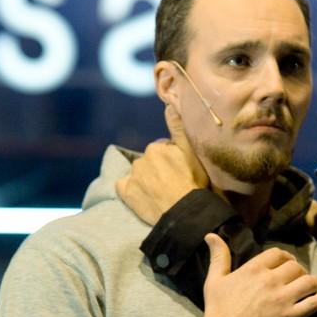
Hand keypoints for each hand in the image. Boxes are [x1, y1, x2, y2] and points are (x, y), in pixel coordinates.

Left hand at [116, 104, 208, 224]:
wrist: (184, 212)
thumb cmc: (193, 183)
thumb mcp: (191, 152)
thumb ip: (178, 127)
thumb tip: (168, 104)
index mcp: (157, 147)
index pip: (164, 150)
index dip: (173, 161)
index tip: (181, 172)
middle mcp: (142, 159)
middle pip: (151, 162)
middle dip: (159, 169)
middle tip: (172, 183)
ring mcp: (133, 176)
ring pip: (139, 174)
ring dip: (147, 180)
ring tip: (161, 193)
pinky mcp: (126, 192)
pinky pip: (123, 187)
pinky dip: (130, 189)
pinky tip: (142, 196)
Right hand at [201, 234, 316, 316]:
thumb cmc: (217, 311)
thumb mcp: (214, 280)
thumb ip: (219, 256)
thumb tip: (210, 235)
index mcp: (254, 269)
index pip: (278, 254)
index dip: (286, 257)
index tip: (288, 263)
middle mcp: (271, 280)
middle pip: (296, 267)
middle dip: (300, 271)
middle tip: (300, 278)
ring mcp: (283, 299)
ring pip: (309, 281)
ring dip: (315, 282)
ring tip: (316, 286)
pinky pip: (314, 303)